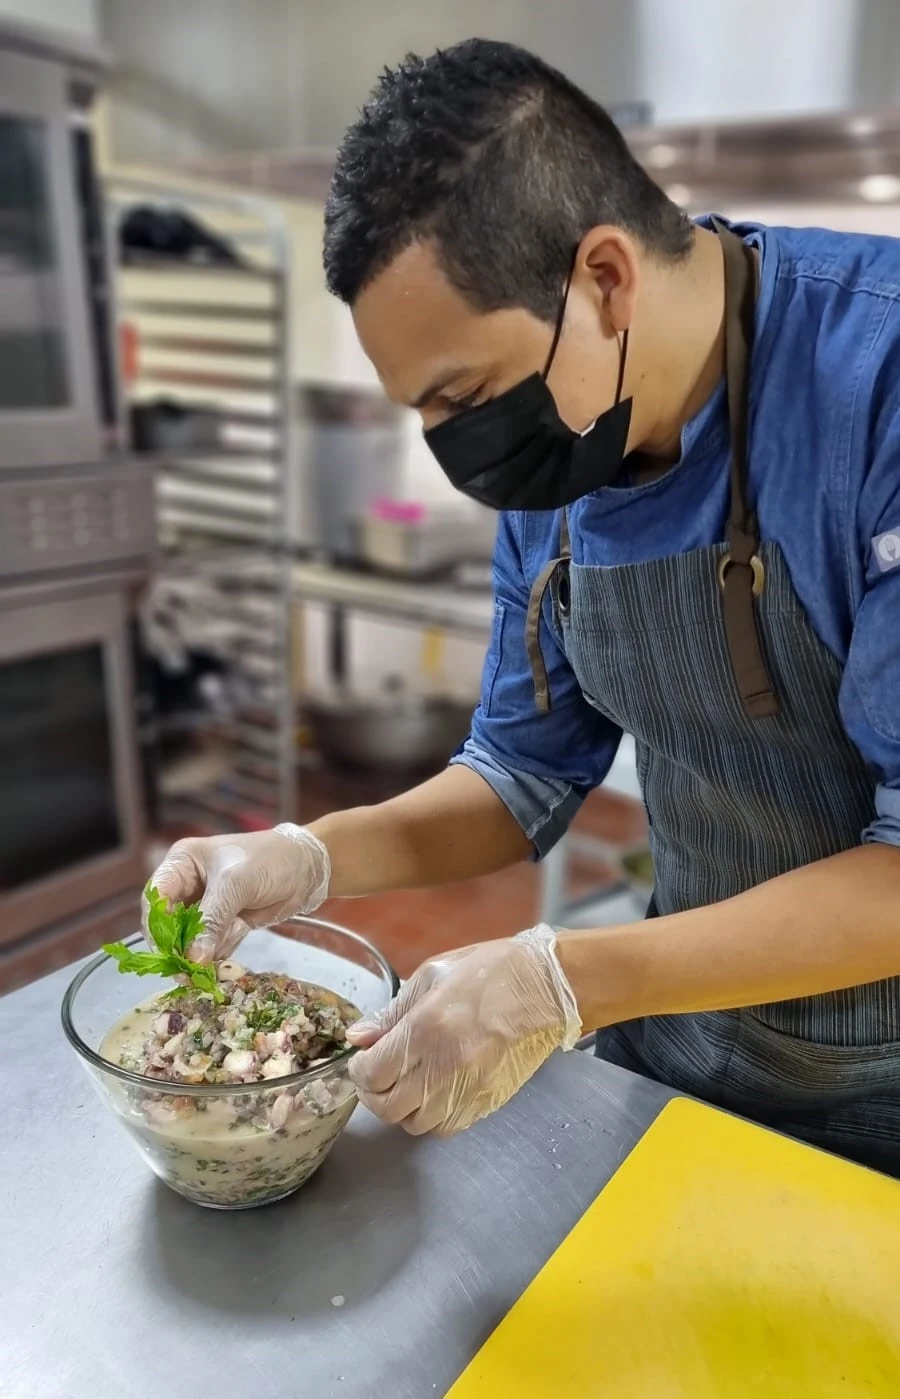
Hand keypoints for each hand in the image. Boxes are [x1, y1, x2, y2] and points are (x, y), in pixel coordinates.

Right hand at [145, 823, 330, 962]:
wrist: (309, 869)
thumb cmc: (270, 860)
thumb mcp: (236, 884)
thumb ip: (211, 920)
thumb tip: (192, 958)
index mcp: (183, 864)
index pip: (156, 896)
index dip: (156, 925)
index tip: (166, 951)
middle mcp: (189, 886)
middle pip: (168, 924)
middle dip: (178, 948)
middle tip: (185, 972)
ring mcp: (207, 908)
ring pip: (190, 940)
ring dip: (200, 957)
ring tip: (209, 968)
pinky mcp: (225, 925)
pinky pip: (212, 947)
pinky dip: (218, 957)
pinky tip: (226, 961)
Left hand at [346, 925, 580, 1135]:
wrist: (543, 988)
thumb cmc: (488, 972)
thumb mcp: (432, 975)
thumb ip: (392, 1012)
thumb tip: (358, 1037)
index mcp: (425, 1028)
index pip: (373, 1073)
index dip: (358, 1071)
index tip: (363, 1060)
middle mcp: (443, 1065)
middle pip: (388, 1107)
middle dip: (374, 1094)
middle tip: (378, 1075)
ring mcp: (467, 1089)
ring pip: (414, 1124)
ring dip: (402, 1108)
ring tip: (408, 1083)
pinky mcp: (486, 1102)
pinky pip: (445, 1128)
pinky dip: (431, 1117)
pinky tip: (435, 1093)